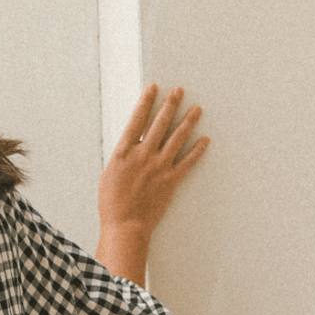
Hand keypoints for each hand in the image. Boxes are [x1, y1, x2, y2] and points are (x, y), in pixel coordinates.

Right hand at [98, 84, 208, 244]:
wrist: (125, 225)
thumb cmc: (112, 204)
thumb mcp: (109, 175)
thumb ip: (122, 158)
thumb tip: (129, 147)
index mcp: (124, 152)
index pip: (137, 120)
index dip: (146, 102)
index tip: (153, 88)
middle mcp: (143, 155)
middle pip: (160, 123)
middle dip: (170, 104)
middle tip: (179, 91)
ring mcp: (159, 167)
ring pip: (177, 138)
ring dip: (188, 121)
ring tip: (196, 109)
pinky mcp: (170, 180)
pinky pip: (187, 162)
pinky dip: (197, 150)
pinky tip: (205, 140)